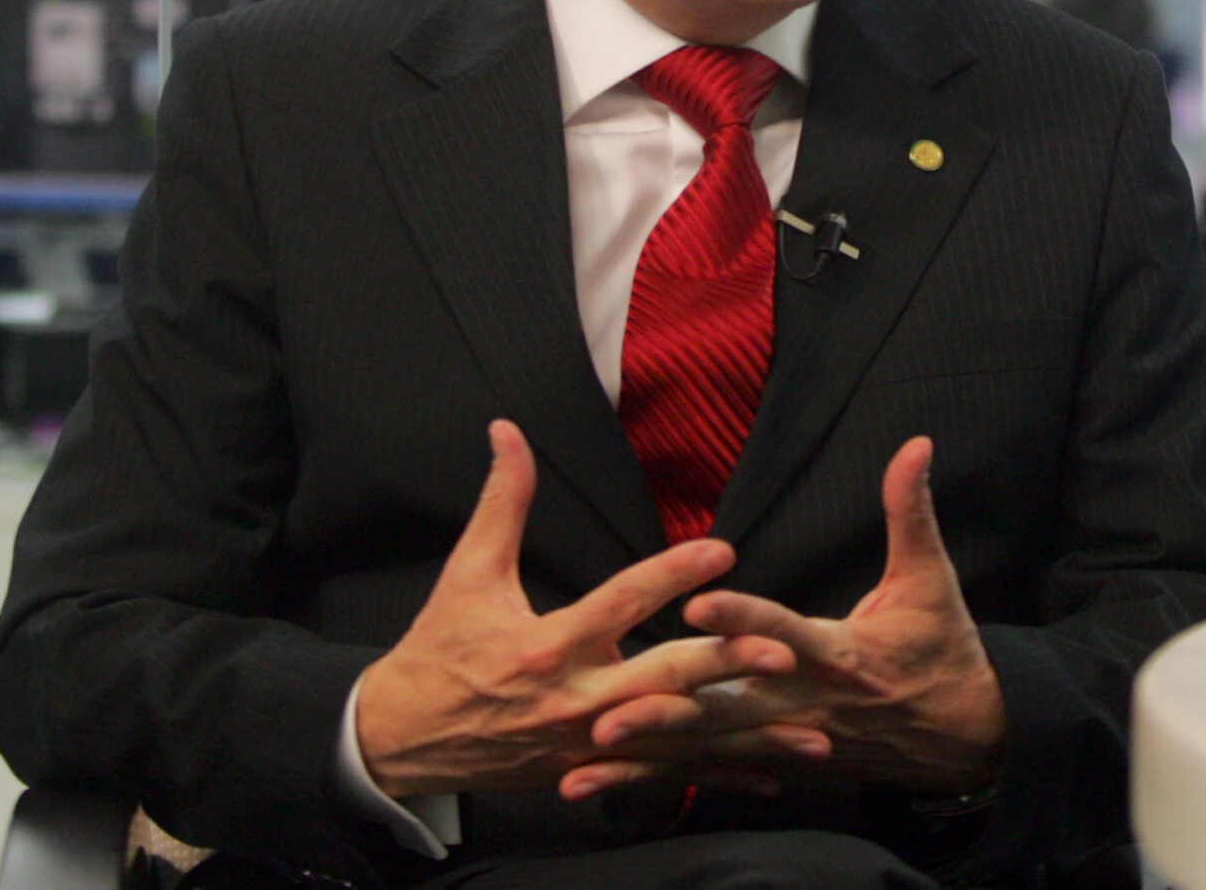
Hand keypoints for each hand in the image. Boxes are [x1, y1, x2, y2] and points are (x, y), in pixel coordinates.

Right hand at [353, 420, 817, 798]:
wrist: (403, 739)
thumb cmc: (439, 650)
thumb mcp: (467, 572)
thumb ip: (501, 501)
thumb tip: (508, 432)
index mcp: (544, 648)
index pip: (618, 604)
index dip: (670, 576)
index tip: (721, 549)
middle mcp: (573, 702)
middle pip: (661, 681)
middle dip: (723, 667)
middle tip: (780, 649)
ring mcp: (588, 745)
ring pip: (677, 737)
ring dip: (741, 731)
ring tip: (802, 725)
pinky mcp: (595, 771)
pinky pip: (667, 774)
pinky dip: (719, 773)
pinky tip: (769, 772)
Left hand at [572, 436, 1006, 796]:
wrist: (965, 737)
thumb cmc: (943, 650)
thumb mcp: (932, 579)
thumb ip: (911, 512)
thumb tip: (915, 446)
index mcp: (840, 654)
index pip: (784, 634)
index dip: (742, 620)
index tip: (696, 603)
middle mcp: (806, 702)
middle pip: (730, 707)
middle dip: (671, 711)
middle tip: (608, 713)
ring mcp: (791, 737)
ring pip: (713, 745)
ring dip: (655, 749)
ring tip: (595, 746)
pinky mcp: (781, 756)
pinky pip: (716, 768)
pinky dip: (666, 775)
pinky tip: (616, 777)